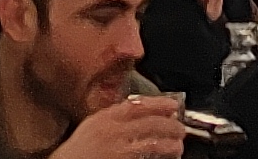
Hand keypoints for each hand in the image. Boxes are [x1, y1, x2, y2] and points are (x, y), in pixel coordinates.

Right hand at [62, 98, 192, 157]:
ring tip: (178, 146)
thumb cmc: (77, 151)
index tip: (173, 105)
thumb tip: (136, 112)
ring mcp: (117, 149)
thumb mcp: (92, 126)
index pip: (137, 105)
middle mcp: (112, 131)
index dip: (158, 104)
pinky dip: (157, 157)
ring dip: (169, 144)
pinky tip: (166, 158)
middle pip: (149, 124)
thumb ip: (112, 118)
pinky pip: (145, 158)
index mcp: (104, 118)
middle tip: (180, 128)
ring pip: (151, 143)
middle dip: (169, 125)